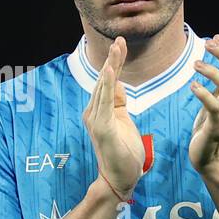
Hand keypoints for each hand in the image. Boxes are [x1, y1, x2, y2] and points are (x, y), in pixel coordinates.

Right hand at [82, 36, 144, 199]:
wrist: (121, 179)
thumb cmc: (124, 153)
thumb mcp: (124, 121)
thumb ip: (118, 103)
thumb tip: (117, 83)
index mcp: (100, 111)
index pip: (108, 82)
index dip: (115, 63)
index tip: (122, 45)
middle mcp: (94, 113)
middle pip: (104, 80)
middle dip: (113, 60)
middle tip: (119, 40)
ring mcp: (96, 120)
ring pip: (103, 88)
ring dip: (110, 67)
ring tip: (116, 49)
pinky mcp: (101, 128)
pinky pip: (104, 103)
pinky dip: (106, 86)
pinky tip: (110, 72)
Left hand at [190, 34, 218, 177]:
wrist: (212, 160)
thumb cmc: (211, 127)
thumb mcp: (217, 100)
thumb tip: (216, 57)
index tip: (214, 38)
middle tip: (207, 44)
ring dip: (214, 71)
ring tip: (196, 64)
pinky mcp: (217, 128)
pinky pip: (214, 108)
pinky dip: (204, 94)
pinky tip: (192, 86)